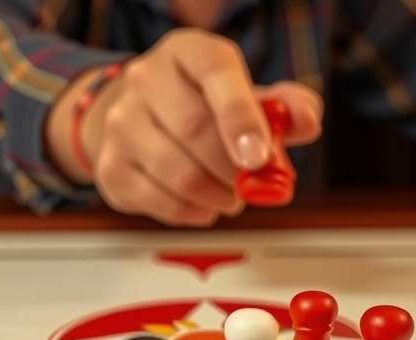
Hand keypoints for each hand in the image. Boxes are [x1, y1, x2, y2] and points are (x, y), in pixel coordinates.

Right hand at [82, 29, 322, 226]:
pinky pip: (161, 202)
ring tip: (230, 196)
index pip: (215, 72)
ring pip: (178, 173)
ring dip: (217, 196)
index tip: (260, 157)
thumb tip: (305, 122)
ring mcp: (120, 124)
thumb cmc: (201, 108)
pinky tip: (204, 205)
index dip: (242, 117)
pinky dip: (194, 213)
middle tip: (251, 185)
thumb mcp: (245, 96)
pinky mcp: (110, 168)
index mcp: (188, 52)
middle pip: (196, 130)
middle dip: (234, 170)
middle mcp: (146, 80)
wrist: (135, 121)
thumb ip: (284, 107)